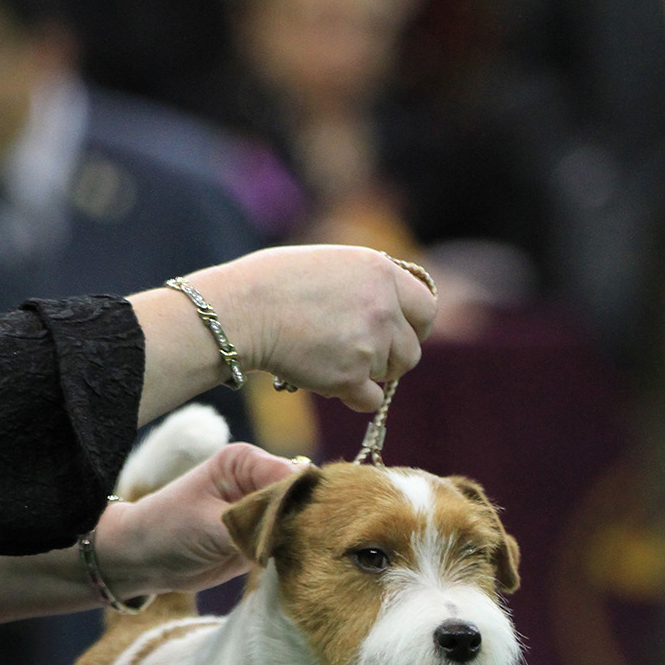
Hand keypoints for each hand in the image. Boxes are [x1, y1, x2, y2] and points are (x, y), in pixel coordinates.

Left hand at [0, 443, 306, 625]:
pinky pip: (294, 544)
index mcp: (246, 461)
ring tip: (319, 563)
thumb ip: (257, 523)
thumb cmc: (166, 531)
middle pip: (307, 499)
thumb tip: (301, 521)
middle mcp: (260, 480)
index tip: (323, 530)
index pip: (296, 477)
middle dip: (316, 523)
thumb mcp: (213, 525)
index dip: (312, 503)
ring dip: (310, 542)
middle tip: (326, 551)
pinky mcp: (265, 538)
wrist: (142, 561)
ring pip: (304, 523)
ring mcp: (266, 510)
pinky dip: (300, 556)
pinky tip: (309, 569)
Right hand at [131, 245, 437, 420]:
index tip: (398, 334)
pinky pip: (370, 399)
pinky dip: (352, 396)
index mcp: (380, 271)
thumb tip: (387, 308)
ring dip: (367, 374)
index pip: (425, 307)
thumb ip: (364, 284)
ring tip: (328, 361)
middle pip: (412, 348)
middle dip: (392, 357)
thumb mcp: (329, 264)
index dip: (413, 325)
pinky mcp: (351, 376)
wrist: (240, 311)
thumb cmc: (269, 284)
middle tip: (363, 358)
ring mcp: (370, 342)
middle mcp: (383, 305)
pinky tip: (326, 381)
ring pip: (390, 374)